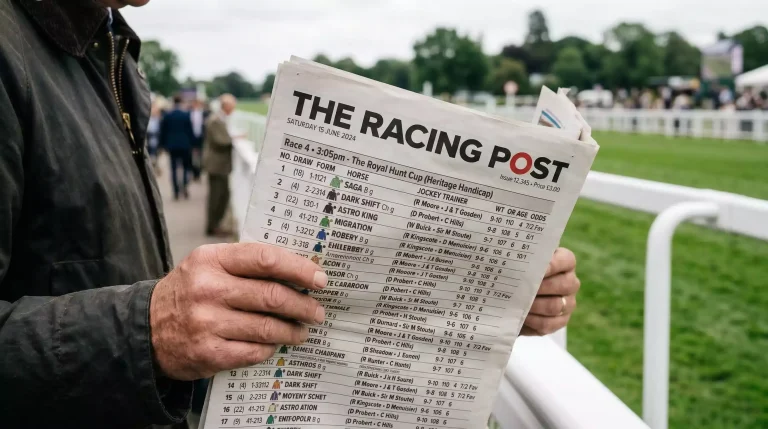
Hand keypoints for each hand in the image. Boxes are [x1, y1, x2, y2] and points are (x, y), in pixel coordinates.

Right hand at [149, 243, 327, 379]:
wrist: (146, 328)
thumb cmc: (189, 291)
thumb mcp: (208, 264)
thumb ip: (246, 263)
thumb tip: (298, 270)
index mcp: (211, 260)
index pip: (265, 259)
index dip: (298, 269)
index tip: (319, 279)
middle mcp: (208, 289)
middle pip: (272, 296)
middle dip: (303, 305)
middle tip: (317, 311)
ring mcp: (206, 323)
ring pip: (267, 327)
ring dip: (293, 330)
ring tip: (302, 330)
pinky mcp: (208, 352)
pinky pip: (254, 351)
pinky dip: (270, 348)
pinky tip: (275, 343)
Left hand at [521, 247, 579, 335]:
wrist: (517, 297)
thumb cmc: (521, 274)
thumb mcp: (522, 264)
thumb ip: (522, 260)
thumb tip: (512, 261)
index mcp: (564, 263)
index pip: (566, 260)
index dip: (552, 264)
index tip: (533, 268)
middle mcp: (570, 282)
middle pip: (564, 285)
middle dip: (541, 287)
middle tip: (522, 288)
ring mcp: (568, 303)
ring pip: (556, 306)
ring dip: (535, 306)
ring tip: (519, 303)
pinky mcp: (560, 321)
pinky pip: (549, 323)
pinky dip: (534, 321)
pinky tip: (523, 317)